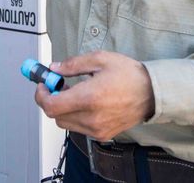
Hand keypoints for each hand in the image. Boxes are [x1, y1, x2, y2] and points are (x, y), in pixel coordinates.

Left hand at [34, 51, 154, 141]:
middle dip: (51, 100)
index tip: (42, 84)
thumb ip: (73, 64)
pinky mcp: (102, 134)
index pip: (51, 105)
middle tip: (58, 85)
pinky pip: (79, 128)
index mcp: (89, 97)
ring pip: (65, 123)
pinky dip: (75, 116)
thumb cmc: (129, 75)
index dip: (41, 95)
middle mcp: (91, 117)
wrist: (152, 93)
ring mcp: (97, 129)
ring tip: (74, 93)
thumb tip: (54, 68)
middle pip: (55, 116)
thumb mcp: (100, 59)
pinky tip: (86, 103)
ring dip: (63, 109)